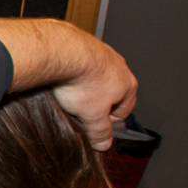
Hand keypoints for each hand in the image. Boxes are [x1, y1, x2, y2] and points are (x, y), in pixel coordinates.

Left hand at [0, 18, 137, 151]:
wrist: (63, 50)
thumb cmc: (82, 81)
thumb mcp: (92, 115)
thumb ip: (100, 131)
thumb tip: (104, 145)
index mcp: (128, 84)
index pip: (125, 109)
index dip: (110, 122)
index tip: (96, 127)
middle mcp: (118, 65)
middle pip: (110, 91)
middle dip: (96, 103)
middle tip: (80, 112)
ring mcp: (101, 51)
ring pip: (95, 75)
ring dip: (84, 86)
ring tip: (68, 95)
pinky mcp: (82, 42)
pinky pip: (79, 62)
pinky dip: (72, 71)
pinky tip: (59, 79)